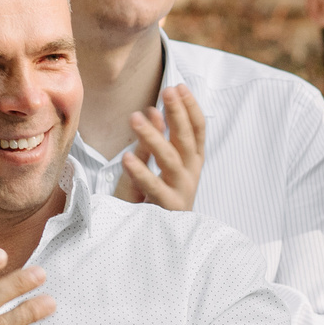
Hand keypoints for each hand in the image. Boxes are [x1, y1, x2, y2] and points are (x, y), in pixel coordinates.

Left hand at [116, 84, 205, 209]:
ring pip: (170, 160)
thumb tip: (154, 110)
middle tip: (166, 92)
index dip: (189, 108)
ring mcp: (182, 191)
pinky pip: (154, 187)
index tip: (178, 87)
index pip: (197, 130)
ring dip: (153, 137)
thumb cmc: (156, 197)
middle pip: (186, 140)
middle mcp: (191, 174)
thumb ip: (158, 138)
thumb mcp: (157, 164)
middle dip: (178, 114)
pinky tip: (127, 158)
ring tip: (134, 118)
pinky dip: (141, 172)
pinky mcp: (168, 208)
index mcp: (192, 162)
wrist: (156, 237)